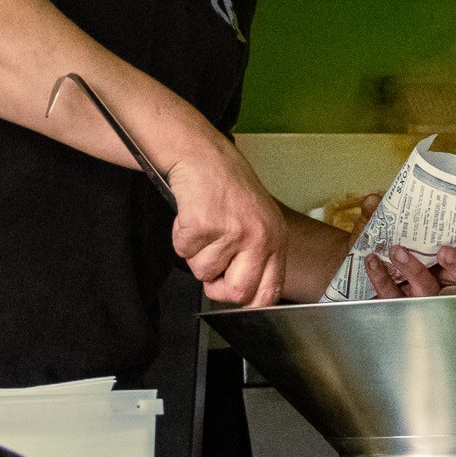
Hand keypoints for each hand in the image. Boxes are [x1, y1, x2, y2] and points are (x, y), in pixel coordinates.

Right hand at [167, 136, 287, 308]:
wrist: (204, 155)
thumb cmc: (228, 185)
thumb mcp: (258, 220)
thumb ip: (257, 255)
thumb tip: (243, 294)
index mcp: (275, 239)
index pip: (268, 292)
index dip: (246, 300)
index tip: (232, 294)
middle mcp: (259, 238)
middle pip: (236, 293)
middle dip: (215, 286)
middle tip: (210, 263)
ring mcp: (232, 232)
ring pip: (203, 272)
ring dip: (195, 254)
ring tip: (203, 225)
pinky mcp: (203, 225)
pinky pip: (183, 251)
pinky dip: (180, 236)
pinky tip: (191, 215)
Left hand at [354, 192, 455, 298]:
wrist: (353, 264)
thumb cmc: (377, 243)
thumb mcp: (377, 222)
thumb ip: (377, 211)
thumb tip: (373, 200)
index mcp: (442, 251)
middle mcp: (436, 273)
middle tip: (444, 251)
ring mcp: (416, 290)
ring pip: (427, 288)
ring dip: (415, 269)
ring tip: (397, 251)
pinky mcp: (394, 301)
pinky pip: (392, 294)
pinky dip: (382, 278)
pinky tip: (372, 261)